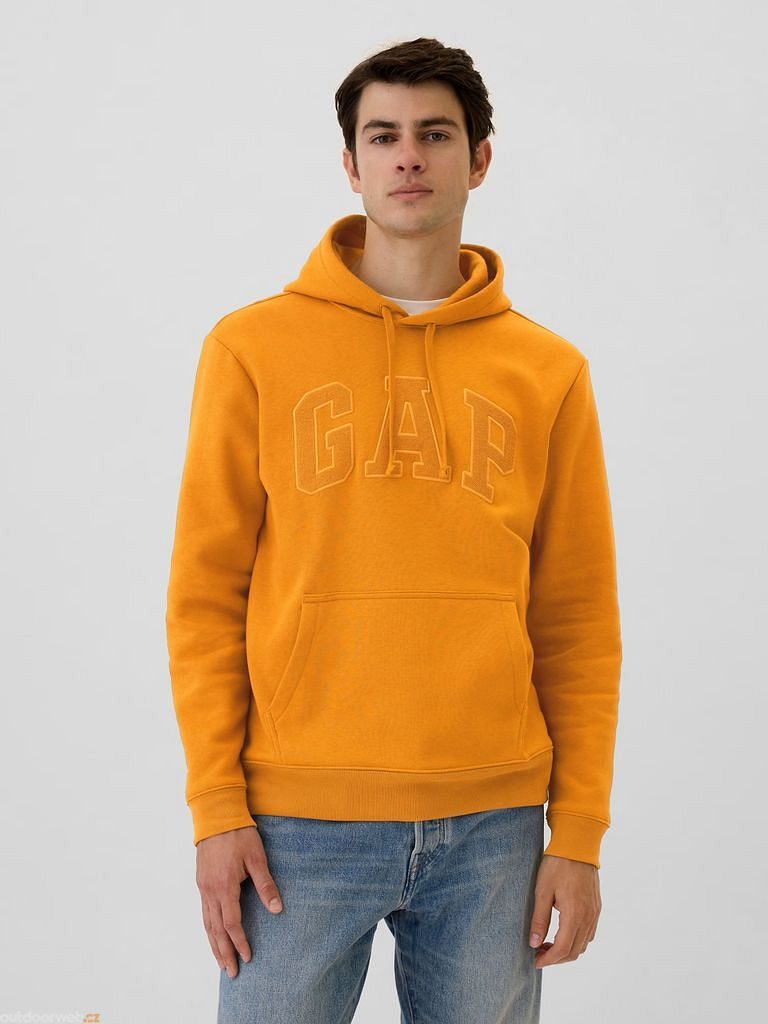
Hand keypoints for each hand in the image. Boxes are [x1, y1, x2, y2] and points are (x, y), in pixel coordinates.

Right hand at [196, 824, 283, 978]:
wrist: (216, 816)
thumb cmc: (239, 835)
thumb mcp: (257, 858)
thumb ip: (266, 884)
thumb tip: (276, 909)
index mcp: (225, 887)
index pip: (232, 924)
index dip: (239, 942)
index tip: (247, 957)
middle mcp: (210, 891)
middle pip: (216, 930)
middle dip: (224, 952)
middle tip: (231, 973)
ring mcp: (203, 887)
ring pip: (207, 923)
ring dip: (214, 944)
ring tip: (221, 961)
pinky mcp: (201, 882)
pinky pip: (204, 912)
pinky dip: (208, 929)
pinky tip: (213, 935)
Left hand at [528, 854, 600, 968]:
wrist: (578, 845)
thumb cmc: (557, 865)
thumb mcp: (542, 890)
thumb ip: (539, 919)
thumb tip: (533, 943)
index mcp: (575, 914)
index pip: (562, 949)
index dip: (548, 960)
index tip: (535, 961)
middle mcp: (588, 917)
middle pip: (574, 951)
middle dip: (556, 958)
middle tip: (538, 953)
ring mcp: (594, 913)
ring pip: (583, 944)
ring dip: (566, 950)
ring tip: (547, 943)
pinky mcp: (596, 907)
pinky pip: (589, 933)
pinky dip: (576, 940)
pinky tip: (561, 932)